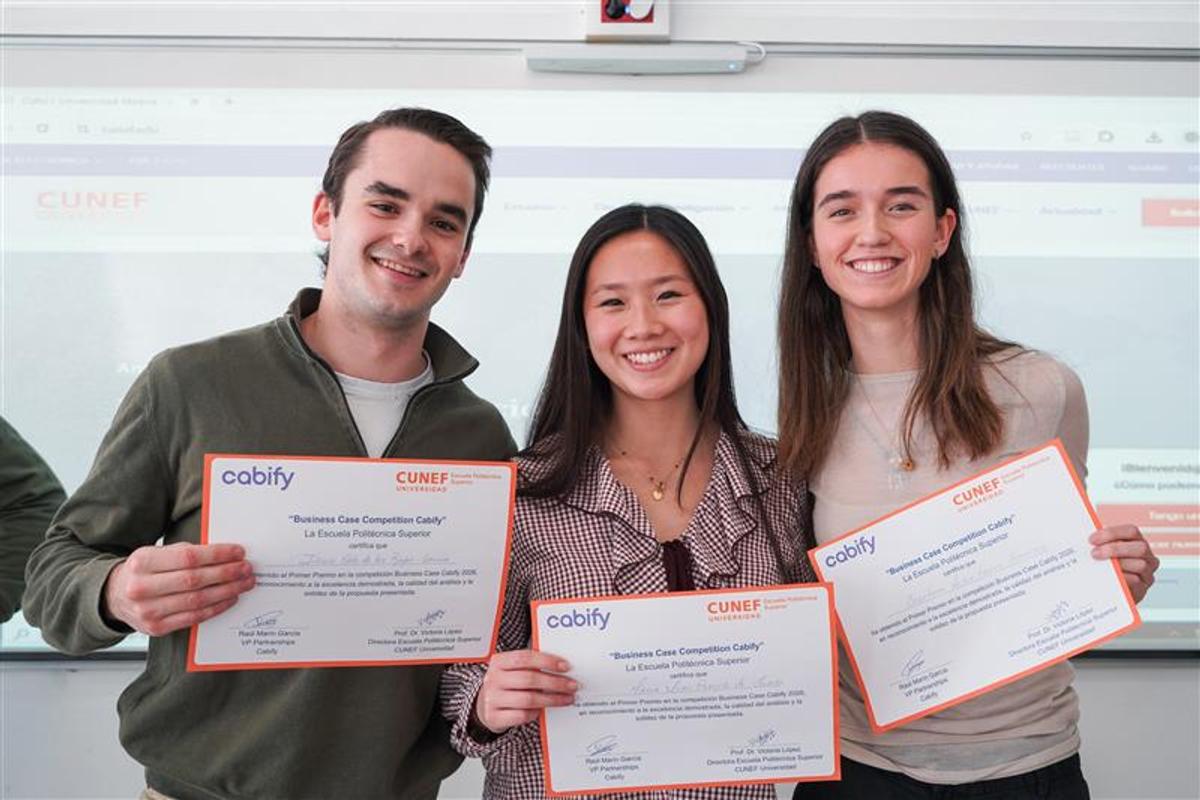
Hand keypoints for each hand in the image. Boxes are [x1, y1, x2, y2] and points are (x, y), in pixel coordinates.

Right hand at [102, 542, 254, 635]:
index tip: (238, 552)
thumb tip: (223, 553)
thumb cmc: (142, 571)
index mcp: (142, 563)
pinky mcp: (156, 628)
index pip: (188, 558)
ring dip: (227, 591)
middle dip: (226, 573)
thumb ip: (184, 553)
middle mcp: (142, 588)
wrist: (113, 596)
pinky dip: (216, 608)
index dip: (217, 555)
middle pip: (194, 580)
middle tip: (247, 568)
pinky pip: (193, 618)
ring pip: (197, 601)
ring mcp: (148, 611)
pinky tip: (230, 598)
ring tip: (244, 583)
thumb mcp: (155, 553)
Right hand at [474, 649, 576, 734]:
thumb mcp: (512, 671)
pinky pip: (522, 715)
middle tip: (572, 685)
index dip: (547, 661)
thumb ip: (531, 666)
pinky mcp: (494, 716)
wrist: (484, 706)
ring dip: (552, 699)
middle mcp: (493, 679)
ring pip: (528, 699)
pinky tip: (544, 710)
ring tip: (567, 699)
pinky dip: (536, 713)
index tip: (565, 667)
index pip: (526, 658)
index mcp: (499, 662)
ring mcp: (492, 698)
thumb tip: (561, 667)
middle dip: (555, 683)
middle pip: (530, 679)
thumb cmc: (506, 685)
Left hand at [1090, 524, 1158, 603]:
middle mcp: (1148, 557)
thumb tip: (1085, 539)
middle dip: (1114, 549)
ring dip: (1118, 564)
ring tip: (1100, 566)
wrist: (1107, 589)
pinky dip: (1121, 578)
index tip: (1092, 539)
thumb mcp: (1105, 552)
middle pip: (1139, 548)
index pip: (1131, 531)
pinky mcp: (1143, 589)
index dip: (1111, 533)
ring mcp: (1147, 573)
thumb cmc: (1106, 566)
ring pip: (1140, 565)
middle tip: (1094, 553)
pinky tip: (1107, 578)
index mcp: (1137, 542)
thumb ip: (1100, 544)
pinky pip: (1135, 582)